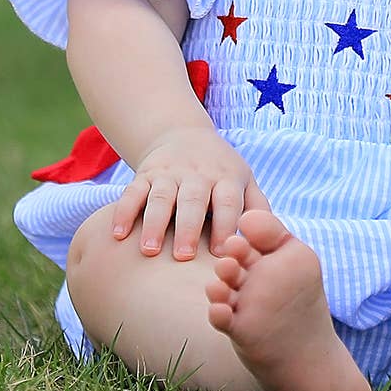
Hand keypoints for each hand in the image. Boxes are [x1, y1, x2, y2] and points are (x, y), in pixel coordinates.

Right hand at [111, 126, 267, 260]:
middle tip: (184, 256)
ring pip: (161, 196)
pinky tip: (118, 235)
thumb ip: (258, 208)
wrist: (183, 134)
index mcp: (226, 178)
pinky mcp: (146, 173)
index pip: (228, 202)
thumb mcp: (244, 181)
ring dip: (154, 223)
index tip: (224, 254)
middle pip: (194, 200)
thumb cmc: (221, 172)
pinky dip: (124, 211)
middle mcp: (198, 174)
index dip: (227, 225)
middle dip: (189, 227)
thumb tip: (272, 241)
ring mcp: (169, 172)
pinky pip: (133, 191)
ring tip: (149, 251)